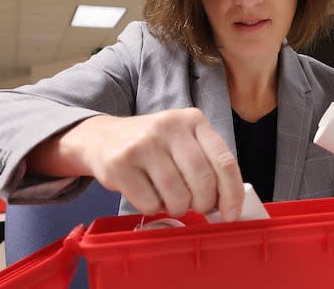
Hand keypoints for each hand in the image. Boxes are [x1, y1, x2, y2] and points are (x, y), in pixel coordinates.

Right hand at [33, 108, 244, 218]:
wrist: (101, 137)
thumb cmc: (152, 146)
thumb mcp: (183, 141)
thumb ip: (207, 163)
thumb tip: (229, 203)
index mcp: (193, 120)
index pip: (224, 160)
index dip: (232, 193)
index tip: (231, 213)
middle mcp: (170, 127)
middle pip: (203, 180)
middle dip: (203, 203)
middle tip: (196, 207)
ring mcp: (143, 143)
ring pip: (177, 195)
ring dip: (177, 208)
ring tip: (170, 199)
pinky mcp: (120, 163)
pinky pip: (150, 203)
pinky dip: (153, 208)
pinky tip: (148, 194)